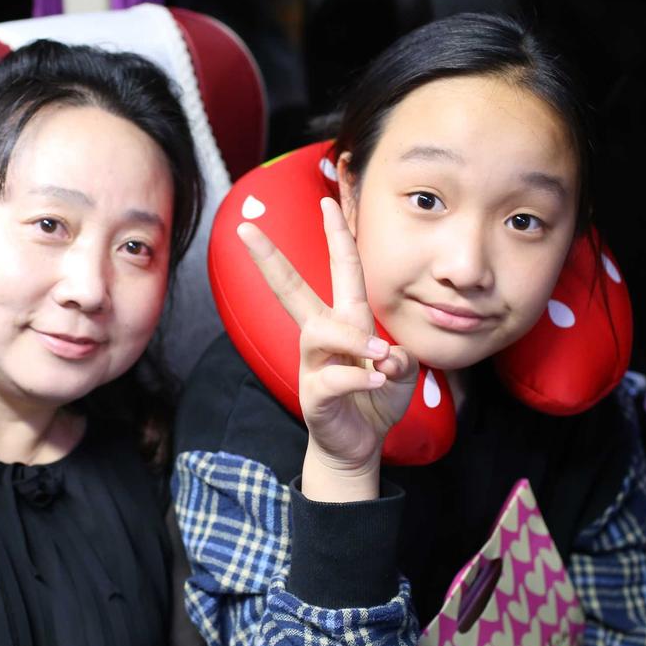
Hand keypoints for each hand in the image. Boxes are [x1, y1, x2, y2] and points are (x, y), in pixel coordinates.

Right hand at [237, 197, 418, 501]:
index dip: (337, 235)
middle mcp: (322, 335)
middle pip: (290, 289)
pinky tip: (377, 382)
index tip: (328, 200)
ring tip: (380, 357)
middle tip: (244, 231)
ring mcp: (312, 364)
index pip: (341, 269)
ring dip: (353, 339)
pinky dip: (359, 377)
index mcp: (345, 320)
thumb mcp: (400, 371)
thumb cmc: (375, 397)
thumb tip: (386, 355)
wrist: (359, 444)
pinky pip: (333, 377)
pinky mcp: (314, 395)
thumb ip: (399, 356)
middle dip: (269, 259)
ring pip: (320, 333)